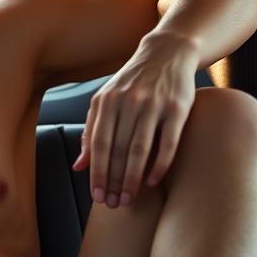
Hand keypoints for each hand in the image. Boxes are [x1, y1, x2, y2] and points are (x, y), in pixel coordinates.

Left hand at [72, 32, 198, 206]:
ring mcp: (154, 104)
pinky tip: (152, 182)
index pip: (98, 144)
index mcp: (106, 101)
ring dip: (133, 179)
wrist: (168, 52)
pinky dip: (159, 165)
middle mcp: (128, 102)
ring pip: (140, 150)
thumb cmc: (132, 82)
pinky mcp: (178, 108)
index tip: (97, 196)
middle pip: (118, 150)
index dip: (97, 173)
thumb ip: (91, 132)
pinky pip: (168, 143)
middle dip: (114, 181)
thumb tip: (79, 166)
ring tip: (130, 199)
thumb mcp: (106, 101)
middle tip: (114, 204)